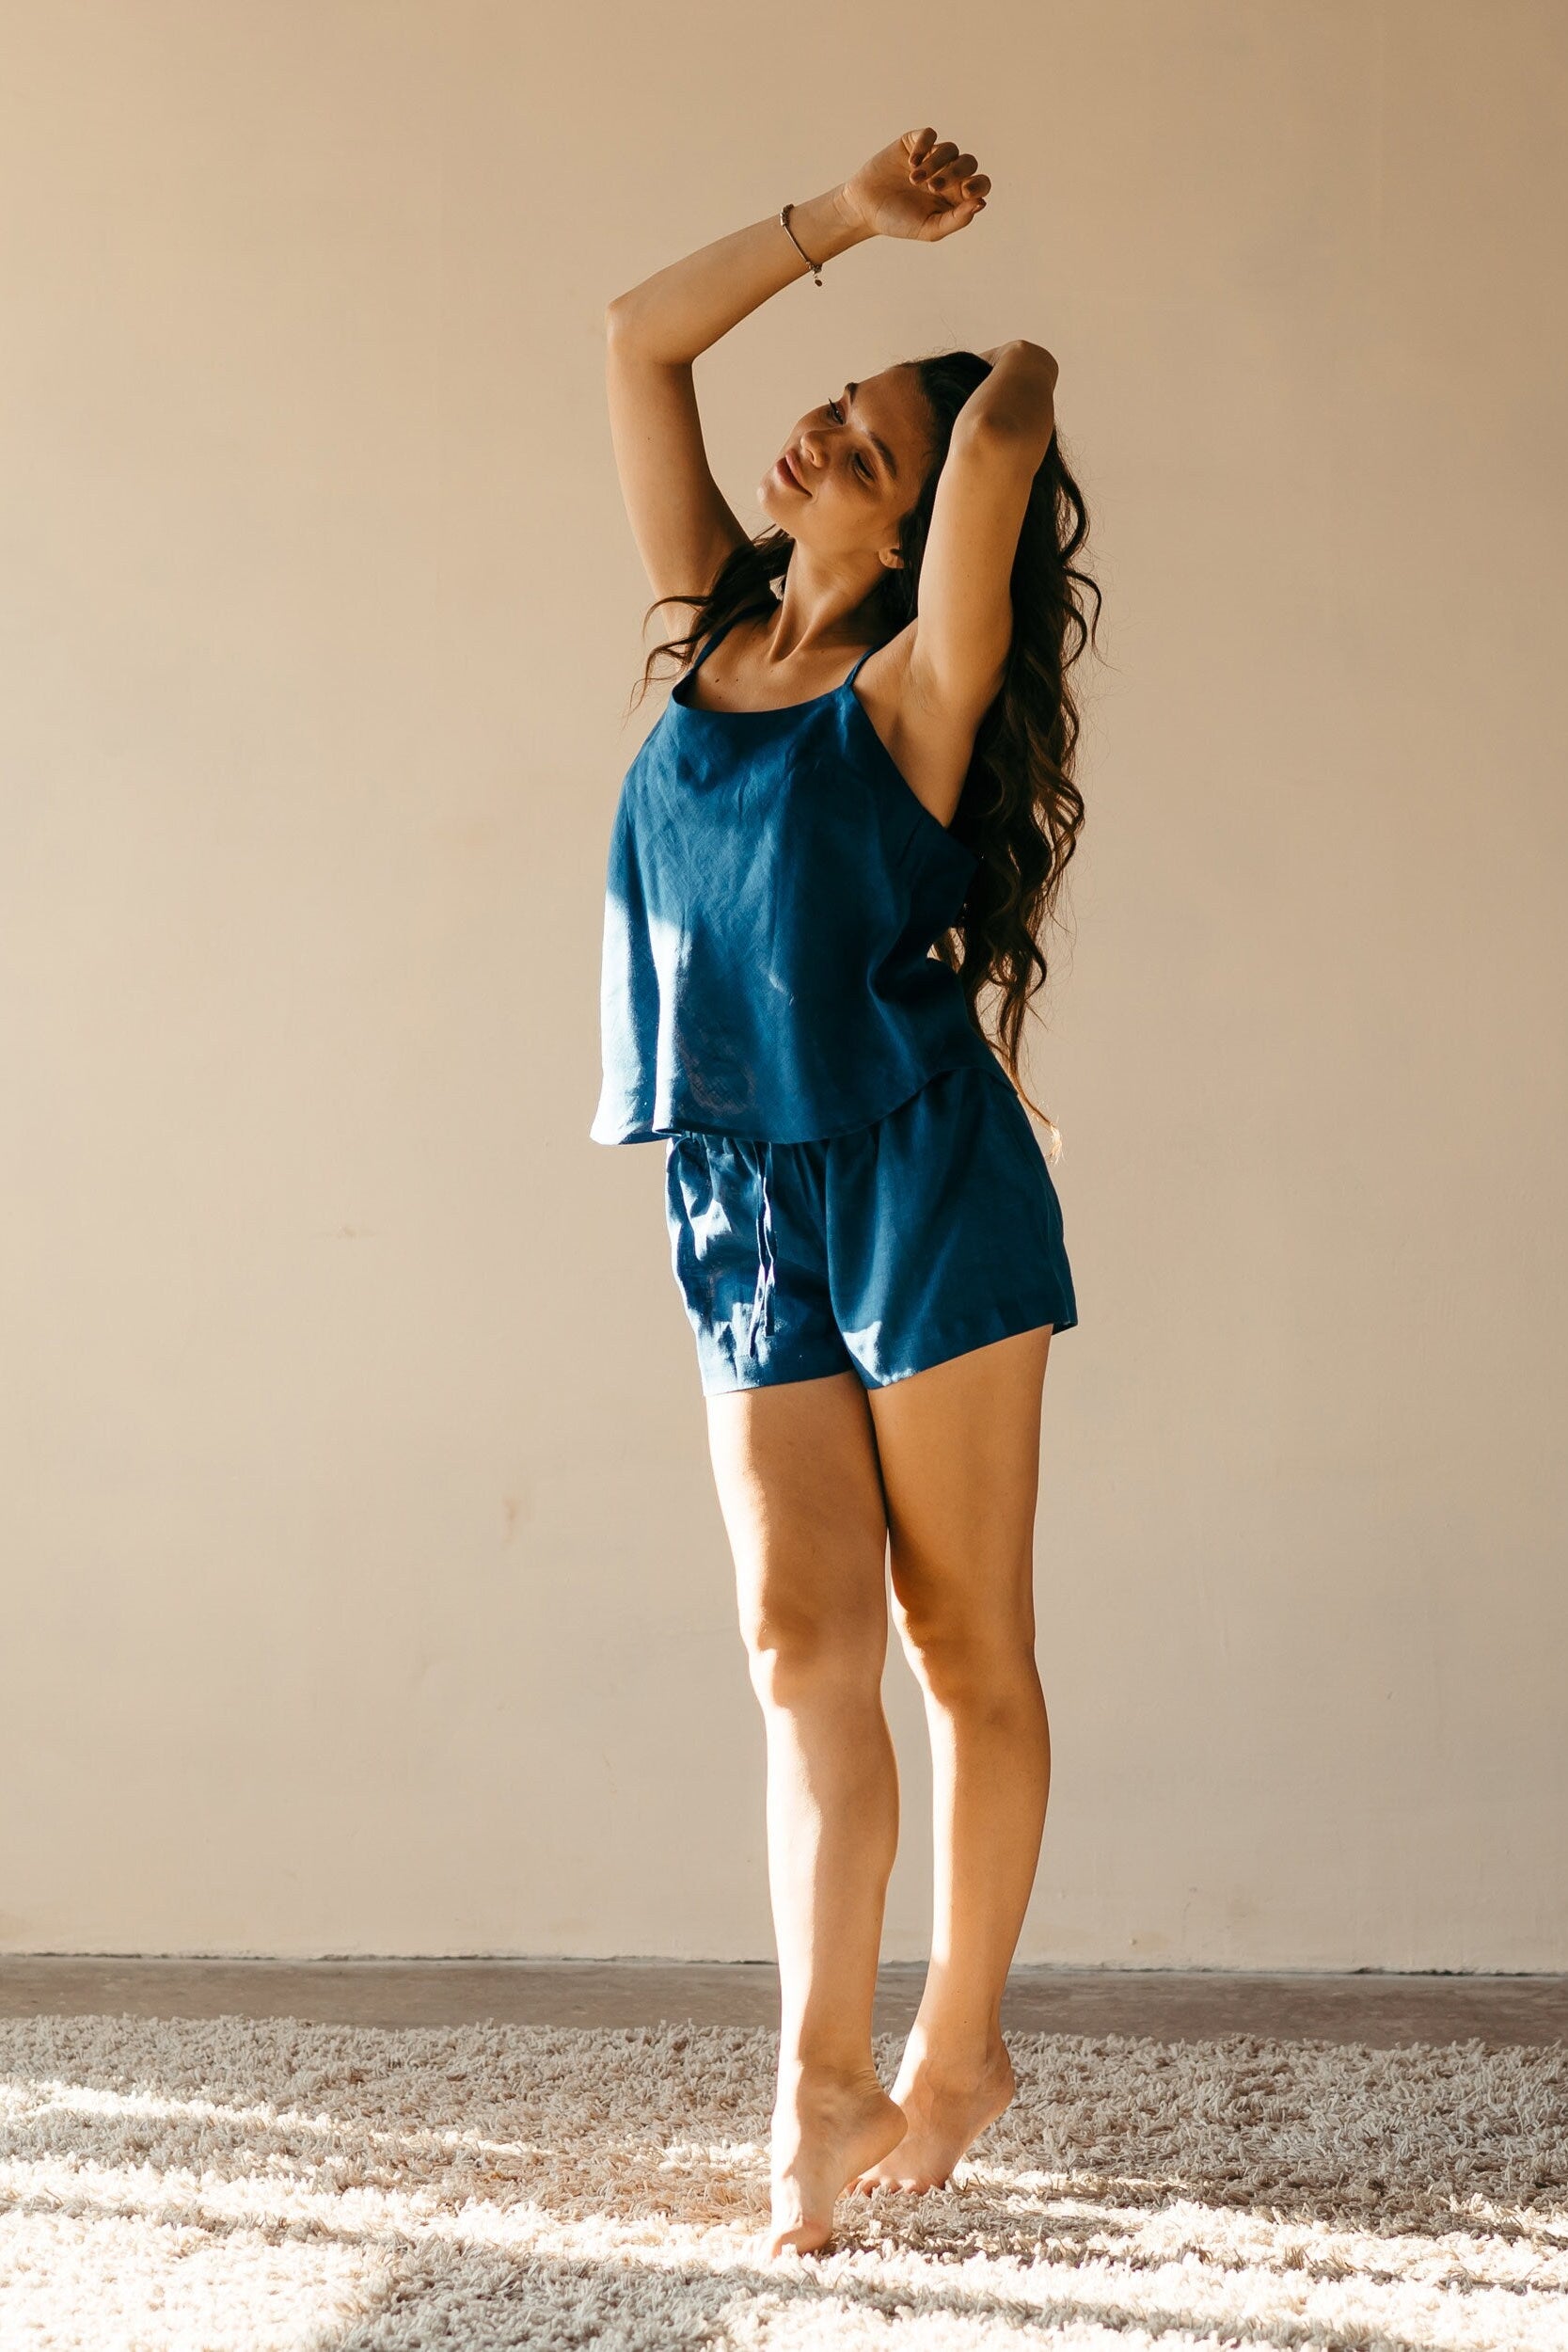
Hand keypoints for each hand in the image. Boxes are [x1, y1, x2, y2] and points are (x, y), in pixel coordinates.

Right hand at [840, 126, 989, 242]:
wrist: (865, 209)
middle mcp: (948, 173)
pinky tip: (912, 162)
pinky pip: (930, 134)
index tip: (965, 192)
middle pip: (968, 162)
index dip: (979, 184)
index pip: (980, 183)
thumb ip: (956, 220)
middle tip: (932, 187)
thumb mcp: (929, 228)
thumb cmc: (898, 222)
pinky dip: (924, 146)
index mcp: (956, 196)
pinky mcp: (915, 142)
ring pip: (950, 149)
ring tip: (914, 179)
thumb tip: (981, 203)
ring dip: (935, 163)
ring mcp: (932, 156)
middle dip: (954, 173)